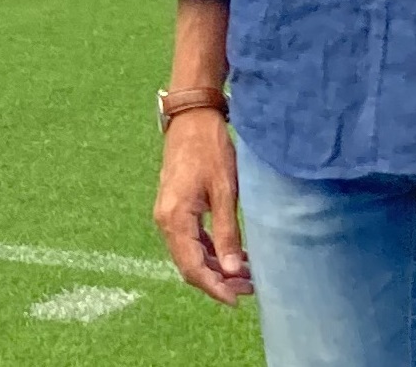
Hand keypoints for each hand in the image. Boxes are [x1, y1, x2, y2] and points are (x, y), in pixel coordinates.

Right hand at [153, 109, 253, 305]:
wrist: (192, 115)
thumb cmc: (209, 147)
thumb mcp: (224, 189)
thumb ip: (227, 232)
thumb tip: (233, 271)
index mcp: (175, 219)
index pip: (192, 267)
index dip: (215, 288)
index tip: (237, 300)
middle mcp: (166, 221)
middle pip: (190, 265)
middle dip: (219, 280)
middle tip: (249, 287)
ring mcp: (168, 214)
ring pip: (191, 253)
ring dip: (216, 267)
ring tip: (246, 274)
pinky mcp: (175, 207)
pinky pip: (191, 239)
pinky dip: (211, 250)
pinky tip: (233, 253)